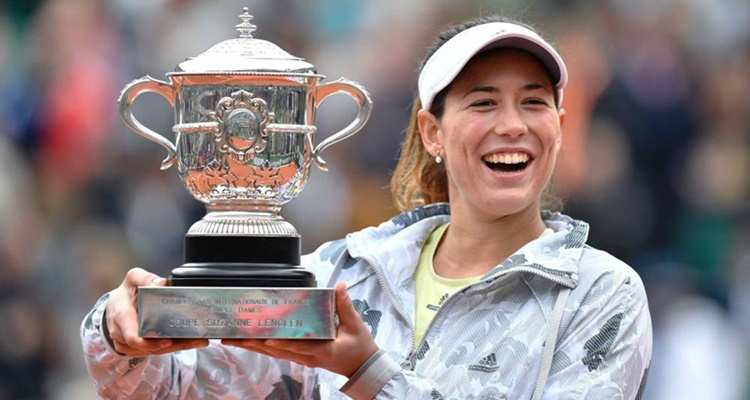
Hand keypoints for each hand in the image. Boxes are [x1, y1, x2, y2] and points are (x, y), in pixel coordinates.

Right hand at [104, 267, 208, 356]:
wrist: (115, 306)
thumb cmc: (126, 293)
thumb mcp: (133, 279)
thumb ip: (145, 278)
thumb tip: (161, 283)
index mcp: (122, 317)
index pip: (132, 337)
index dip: (149, 343)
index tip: (167, 340)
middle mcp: (123, 335)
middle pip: (150, 347)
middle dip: (175, 345)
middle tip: (197, 339)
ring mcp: (130, 345)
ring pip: (155, 351)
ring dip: (178, 347)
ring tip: (199, 340)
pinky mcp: (137, 350)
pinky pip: (156, 351)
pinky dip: (173, 347)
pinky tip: (190, 341)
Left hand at [222, 283, 378, 376]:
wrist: (363, 366)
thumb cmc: (360, 346)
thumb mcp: (356, 325)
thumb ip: (345, 305)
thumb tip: (340, 286)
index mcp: (322, 350)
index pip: (298, 346)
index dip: (281, 343)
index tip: (266, 339)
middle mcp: (309, 358)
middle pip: (277, 352)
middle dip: (254, 344)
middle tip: (233, 337)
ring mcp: (304, 359)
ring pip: (274, 354)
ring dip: (253, 347)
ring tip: (233, 340)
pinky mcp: (303, 358)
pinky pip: (280, 353)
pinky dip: (264, 348)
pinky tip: (250, 342)